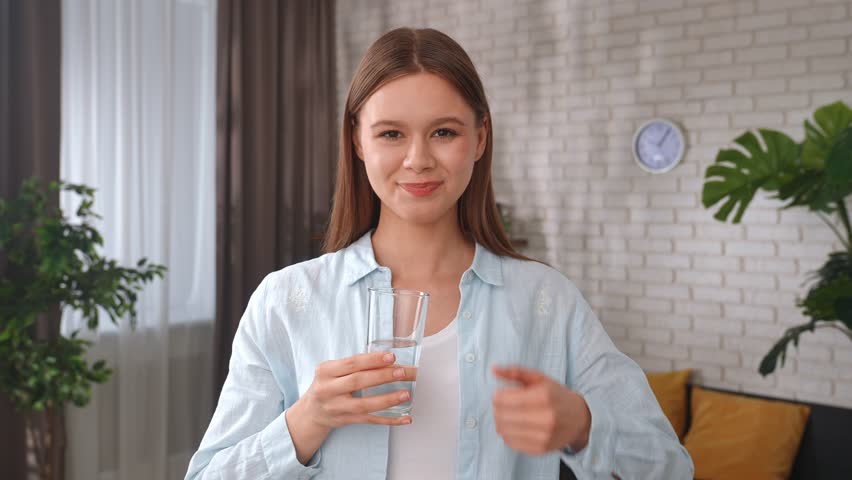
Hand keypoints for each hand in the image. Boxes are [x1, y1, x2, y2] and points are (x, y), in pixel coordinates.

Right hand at [297, 351, 416, 428]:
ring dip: (387, 400)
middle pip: (358, 382)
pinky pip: (370, 421)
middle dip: (382, 376)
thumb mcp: (331, 370)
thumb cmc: (327, 385)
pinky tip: (405, 418)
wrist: (311, 412)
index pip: (351, 363)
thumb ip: (353, 365)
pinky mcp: (345, 421)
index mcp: (325, 371)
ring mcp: (336, 408)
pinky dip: (389, 420)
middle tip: (402, 372)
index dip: (372, 360)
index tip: (391, 357)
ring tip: (405, 394)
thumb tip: (387, 359)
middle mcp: (328, 390)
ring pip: (364, 405)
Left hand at [491, 366, 590, 455]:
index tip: (500, 394)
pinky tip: (515, 426)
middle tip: (503, 405)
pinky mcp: (540, 449)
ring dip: (500, 421)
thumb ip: (515, 372)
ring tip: (509, 415)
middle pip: (502, 416)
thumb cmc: (557, 396)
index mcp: (543, 397)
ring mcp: (543, 436)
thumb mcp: (539, 378)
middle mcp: (545, 418)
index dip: (497, 396)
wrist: (579, 418)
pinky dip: (508, 433)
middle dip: (497, 409)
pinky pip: (511, 443)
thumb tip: (494, 369)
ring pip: (504, 430)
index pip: (504, 400)